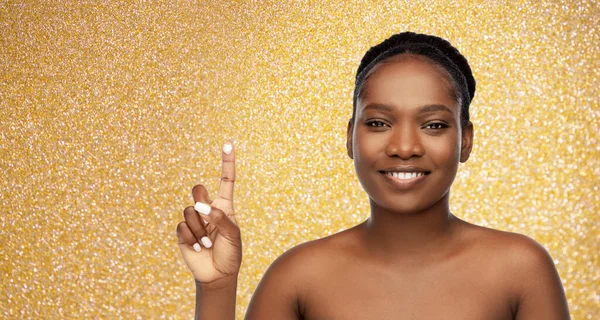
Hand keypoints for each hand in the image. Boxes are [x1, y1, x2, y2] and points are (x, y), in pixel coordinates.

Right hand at [177, 141, 241, 283]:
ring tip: (207, 243)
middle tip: (206, 214)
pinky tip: (198, 247)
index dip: (227, 162)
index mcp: (225, 205)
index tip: (228, 143)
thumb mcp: (232, 235)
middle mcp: (208, 209)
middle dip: (201, 200)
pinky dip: (192, 238)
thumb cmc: (231, 253)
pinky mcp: (182, 232)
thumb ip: (220, 218)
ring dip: (200, 229)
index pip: (226, 180)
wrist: (218, 274)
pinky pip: (182, 226)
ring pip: (189, 211)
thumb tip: (200, 206)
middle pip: (198, 190)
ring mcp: (194, 220)